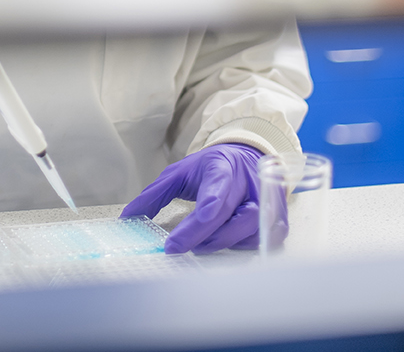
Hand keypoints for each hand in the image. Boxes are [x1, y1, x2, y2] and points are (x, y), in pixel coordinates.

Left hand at [121, 143, 285, 254]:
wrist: (245, 156)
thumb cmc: (210, 168)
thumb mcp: (178, 173)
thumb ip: (153, 196)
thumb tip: (127, 219)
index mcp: (222, 169)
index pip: (215, 194)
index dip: (201, 217)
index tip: (183, 235)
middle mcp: (248, 184)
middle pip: (233, 217)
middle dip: (205, 237)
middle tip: (179, 246)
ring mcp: (266, 200)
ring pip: (251, 231)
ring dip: (224, 243)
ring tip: (201, 243)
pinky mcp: (276, 216)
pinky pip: (265, 239)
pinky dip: (245, 246)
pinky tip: (228, 243)